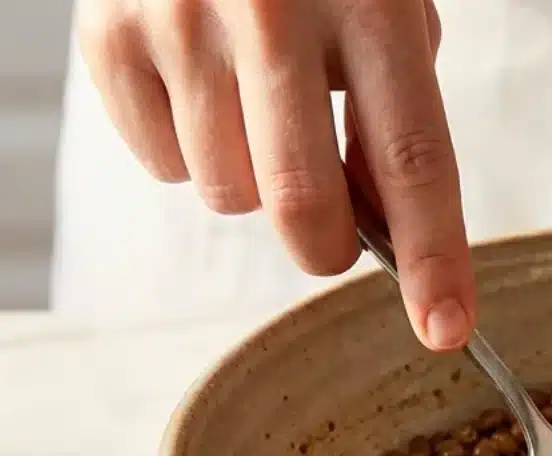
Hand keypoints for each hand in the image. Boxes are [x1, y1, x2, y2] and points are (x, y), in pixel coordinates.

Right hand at [76, 0, 473, 349]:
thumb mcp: (382, 5)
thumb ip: (393, 113)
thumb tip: (384, 234)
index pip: (414, 156)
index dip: (434, 255)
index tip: (445, 328)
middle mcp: (271, 8)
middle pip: (300, 201)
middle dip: (324, 248)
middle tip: (331, 238)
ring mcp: (178, 20)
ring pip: (226, 194)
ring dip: (250, 181)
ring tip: (252, 102)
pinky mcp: (106, 35)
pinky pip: (162, 165)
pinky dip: (187, 150)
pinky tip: (198, 84)